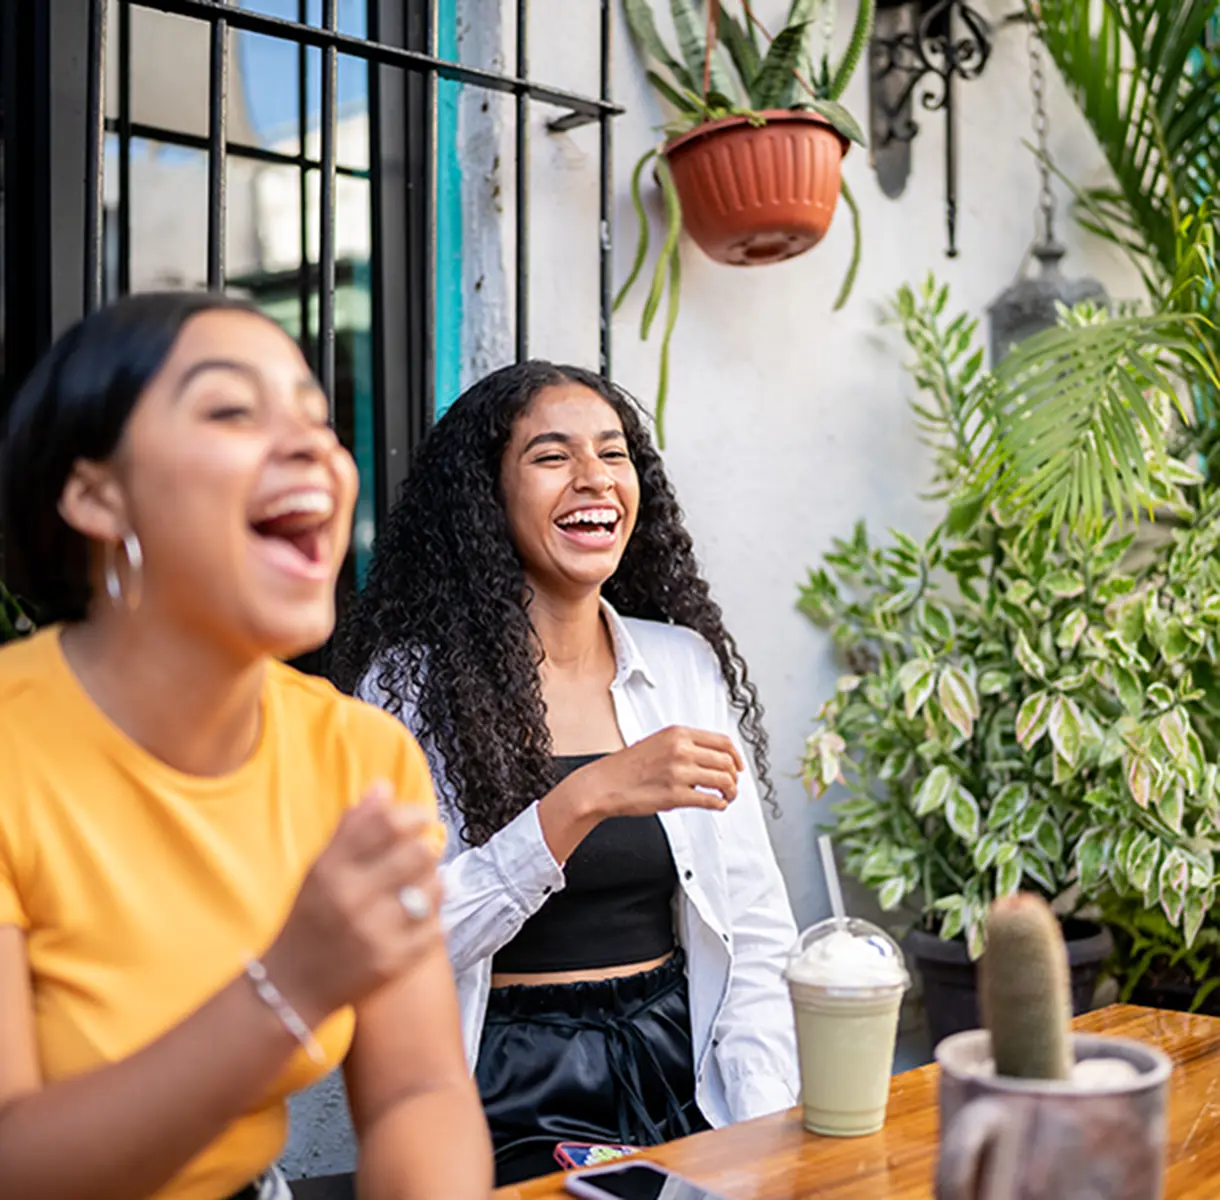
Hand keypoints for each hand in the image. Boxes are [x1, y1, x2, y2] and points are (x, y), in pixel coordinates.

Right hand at [262, 782, 443, 1025]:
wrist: (292, 987)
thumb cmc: (310, 918)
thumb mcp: (319, 869)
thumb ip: (351, 828)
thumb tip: (383, 786)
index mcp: (330, 870)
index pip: (386, 825)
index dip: (413, 815)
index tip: (422, 818)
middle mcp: (351, 899)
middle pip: (417, 853)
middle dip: (426, 849)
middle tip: (423, 854)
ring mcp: (374, 932)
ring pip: (433, 888)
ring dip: (433, 882)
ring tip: (423, 885)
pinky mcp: (393, 961)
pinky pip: (435, 926)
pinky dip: (433, 918)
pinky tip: (419, 916)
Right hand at [539, 727, 742, 861]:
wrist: (603, 784)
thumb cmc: (627, 767)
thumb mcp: (658, 743)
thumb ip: (684, 745)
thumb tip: (711, 756)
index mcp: (678, 734)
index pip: (722, 741)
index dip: (737, 756)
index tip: (739, 766)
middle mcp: (681, 750)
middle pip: (726, 761)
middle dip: (734, 776)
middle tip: (732, 785)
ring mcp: (679, 773)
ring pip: (723, 781)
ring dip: (730, 791)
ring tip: (726, 796)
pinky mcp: (676, 795)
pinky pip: (711, 800)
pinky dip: (720, 804)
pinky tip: (717, 805)